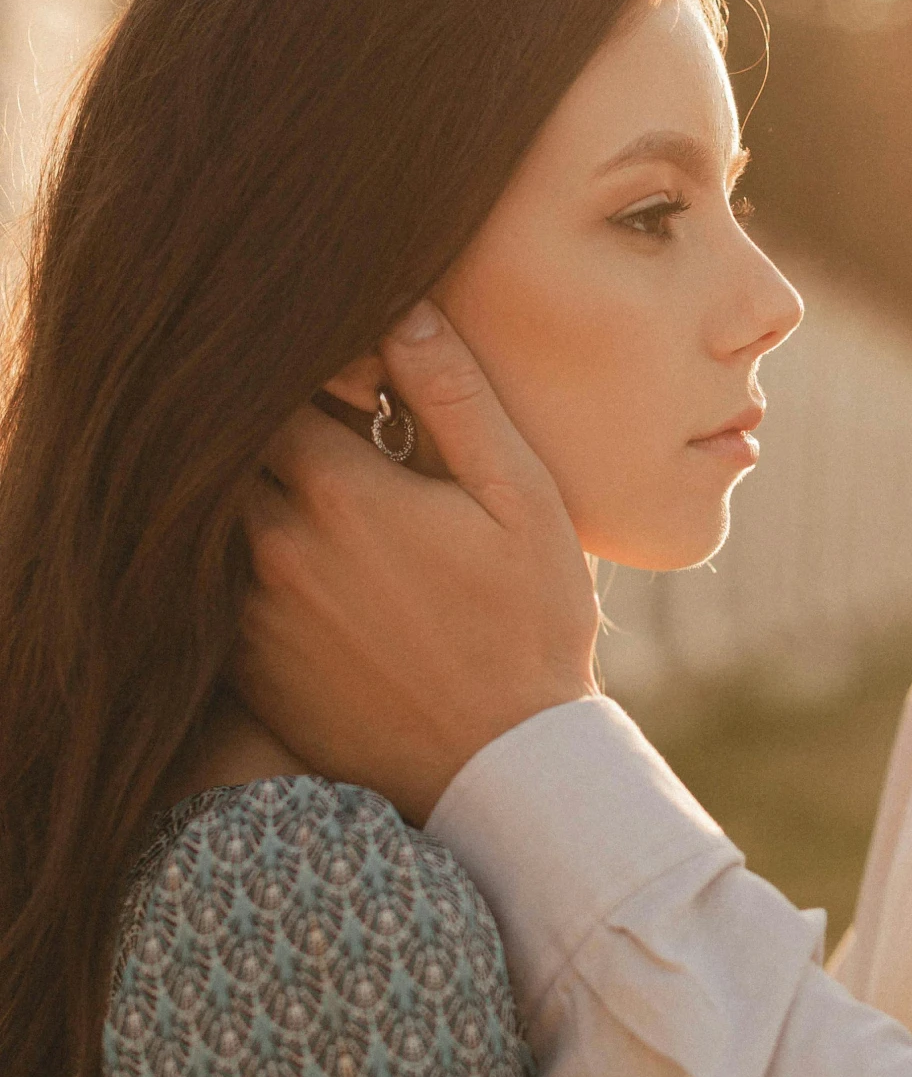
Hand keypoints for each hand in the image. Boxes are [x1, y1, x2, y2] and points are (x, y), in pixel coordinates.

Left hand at [235, 303, 597, 824]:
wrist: (502, 769)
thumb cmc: (527, 628)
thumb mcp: (520, 500)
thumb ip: (455, 397)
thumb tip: (403, 307)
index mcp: (337, 491)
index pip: (271, 387)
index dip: (306, 377)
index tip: (353, 395)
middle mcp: (273, 547)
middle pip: (233, 450)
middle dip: (276, 435)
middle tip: (341, 450)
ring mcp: (252, 615)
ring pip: (219, 520)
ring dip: (260, 502)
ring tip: (333, 520)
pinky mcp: (249, 670)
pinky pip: (218, 592)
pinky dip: (252, 572)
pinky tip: (321, 585)